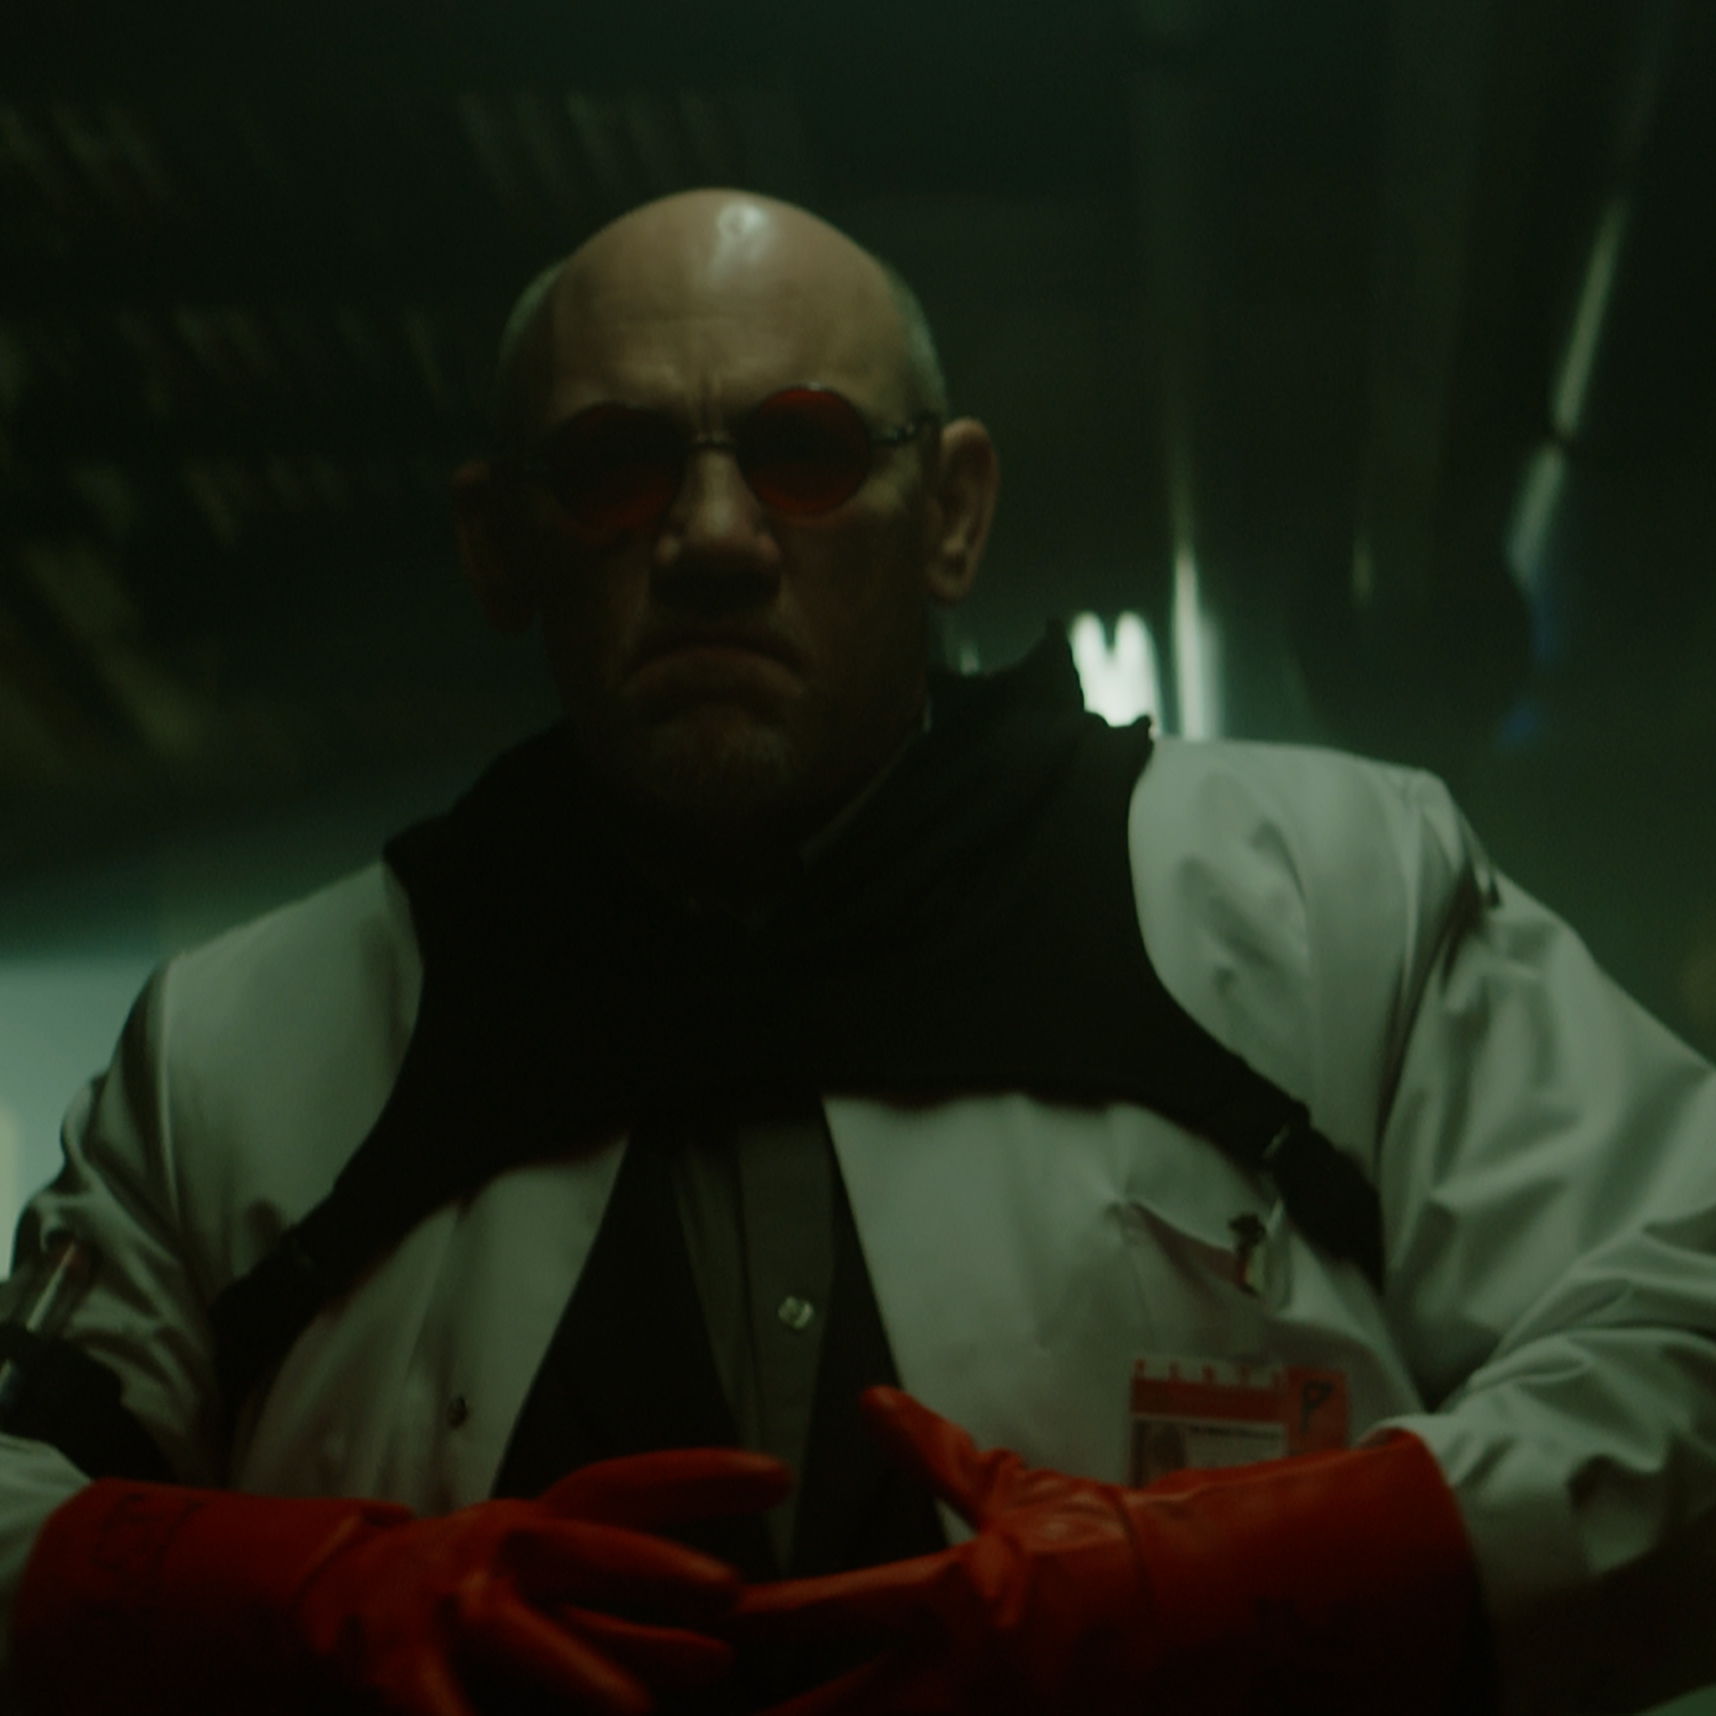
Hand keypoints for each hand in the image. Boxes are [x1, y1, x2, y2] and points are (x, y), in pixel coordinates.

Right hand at [17, 1447, 791, 1715]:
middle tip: (733, 1591)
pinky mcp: (398, 1668)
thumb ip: (637, 1609)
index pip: (632, 1484)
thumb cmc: (482, 1587)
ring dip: (583, 1668)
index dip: (703, 1476)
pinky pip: (436, 1706)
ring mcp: (451, 1608)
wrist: (346, 1595)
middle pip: (587, 1546)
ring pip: (524, 1633)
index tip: (780, 1477)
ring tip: (638, 1711)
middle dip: (657, 1568)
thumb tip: (735, 1637)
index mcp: (547, 1519)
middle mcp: (504, 1548)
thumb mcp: (556, 1580)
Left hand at [736, 1387, 1479, 1715]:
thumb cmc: (1111, 1541)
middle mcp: (963, 1677)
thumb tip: (876, 1402)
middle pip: (843, 1715)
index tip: (716, 1621)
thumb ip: (937, 1453)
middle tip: (709, 1712)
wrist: (1213, 1603)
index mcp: (955, 1597)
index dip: (768, 1618)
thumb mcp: (1020, 1490)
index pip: (836, 1608)